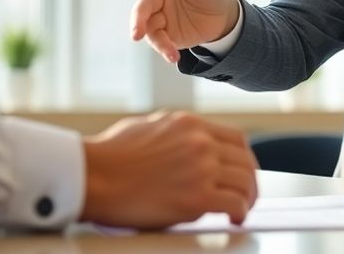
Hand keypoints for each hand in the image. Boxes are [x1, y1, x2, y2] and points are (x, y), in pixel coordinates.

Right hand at [81, 111, 258, 227]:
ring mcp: (201, 168)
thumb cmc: (110, 155)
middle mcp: (200, 142)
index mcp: (190, 124)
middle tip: (247, 194)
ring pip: (245, 182)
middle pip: (245, 161)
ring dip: (248, 198)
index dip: (244, 158)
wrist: (94, 176)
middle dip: (250, 180)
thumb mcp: (149, 126)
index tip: (242, 170)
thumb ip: (176, 133)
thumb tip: (187, 144)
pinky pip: (234, 204)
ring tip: (241, 209)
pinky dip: (240, 213)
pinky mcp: (197, 197)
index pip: (236, 138)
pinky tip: (234, 219)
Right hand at [130, 0, 238, 63]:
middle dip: (139, 29)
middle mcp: (159, 8)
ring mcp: (165, 25)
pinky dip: (167, 52)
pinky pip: (165, 46)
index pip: (145, 3)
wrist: (228, 14)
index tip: (136, 30)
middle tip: (137, 37)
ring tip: (172, 55)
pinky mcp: (173, 39)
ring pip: (153, 36)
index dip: (138, 15)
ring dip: (160, 45)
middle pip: (142, 20)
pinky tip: (174, 58)